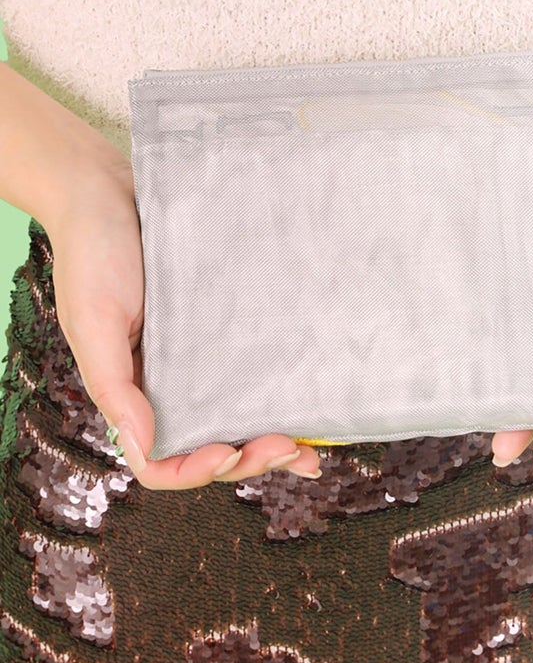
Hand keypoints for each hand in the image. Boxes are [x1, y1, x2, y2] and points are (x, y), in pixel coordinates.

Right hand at [46, 151, 321, 489]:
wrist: (113, 191)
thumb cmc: (93, 253)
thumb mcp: (92, 321)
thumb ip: (113, 384)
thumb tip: (143, 441)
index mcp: (132, 392)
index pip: (160, 460)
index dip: (194, 471)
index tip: (226, 452)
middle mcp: (170, 384)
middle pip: (210, 448)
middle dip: (249, 461)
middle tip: (286, 448)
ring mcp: (201, 358)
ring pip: (239, 419)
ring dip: (273, 443)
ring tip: (308, 448)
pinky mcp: (227, 328)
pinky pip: (257, 370)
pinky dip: (282, 396)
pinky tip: (311, 402)